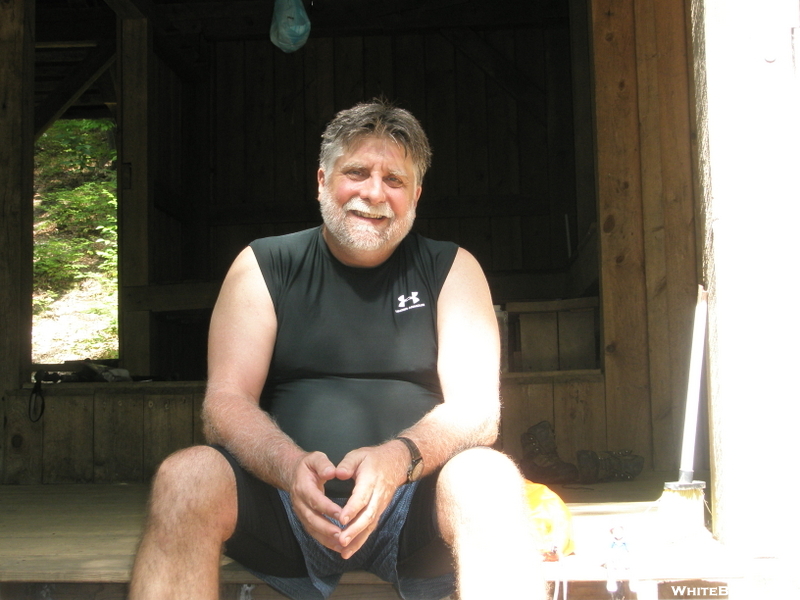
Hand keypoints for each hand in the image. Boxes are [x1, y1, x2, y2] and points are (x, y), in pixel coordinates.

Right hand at [288, 451, 348, 552]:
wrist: (293, 473)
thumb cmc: (309, 466)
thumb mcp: (315, 458)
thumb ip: (323, 464)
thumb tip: (332, 472)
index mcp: (303, 487)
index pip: (315, 499)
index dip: (327, 508)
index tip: (342, 514)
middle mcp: (299, 503)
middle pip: (311, 518)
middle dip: (326, 528)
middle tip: (341, 534)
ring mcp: (301, 513)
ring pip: (312, 529)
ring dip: (326, 538)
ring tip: (342, 544)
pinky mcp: (305, 519)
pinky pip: (314, 533)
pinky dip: (325, 541)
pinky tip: (338, 546)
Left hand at [332, 442, 406, 558]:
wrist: (397, 462)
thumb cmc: (374, 459)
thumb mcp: (358, 455)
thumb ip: (347, 464)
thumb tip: (338, 473)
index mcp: (371, 480)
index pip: (362, 497)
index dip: (352, 509)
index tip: (341, 520)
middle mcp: (377, 496)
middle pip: (368, 516)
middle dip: (355, 530)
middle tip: (341, 540)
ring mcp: (380, 505)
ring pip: (370, 525)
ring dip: (358, 539)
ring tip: (344, 552)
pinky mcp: (379, 511)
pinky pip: (371, 527)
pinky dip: (361, 540)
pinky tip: (350, 550)